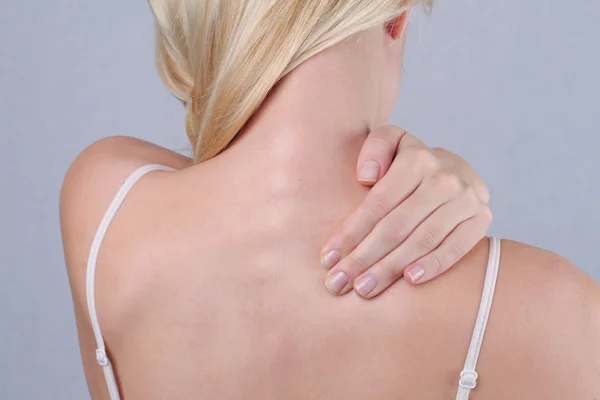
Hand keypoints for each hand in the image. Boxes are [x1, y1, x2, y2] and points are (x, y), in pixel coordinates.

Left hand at [320, 125, 491, 297]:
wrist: (456, 170)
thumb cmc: (408, 164)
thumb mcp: (390, 143)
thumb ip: (375, 148)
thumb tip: (366, 177)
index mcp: (417, 159)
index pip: (377, 203)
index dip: (350, 232)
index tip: (328, 257)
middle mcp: (444, 178)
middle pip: (396, 226)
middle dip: (363, 258)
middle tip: (339, 283)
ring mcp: (466, 199)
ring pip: (422, 240)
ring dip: (390, 268)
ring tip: (364, 289)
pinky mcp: (481, 219)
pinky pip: (457, 247)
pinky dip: (434, 265)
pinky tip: (410, 281)